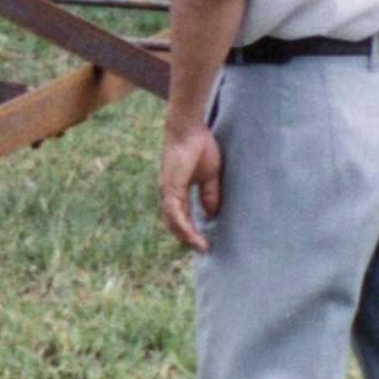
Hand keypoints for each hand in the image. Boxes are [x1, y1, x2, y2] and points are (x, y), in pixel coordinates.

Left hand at [159, 120, 223, 252]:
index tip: (205, 243)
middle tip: (204, 250)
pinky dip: (183, 227)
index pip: (181, 217)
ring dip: (187, 237)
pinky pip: (174, 213)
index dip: (191, 231)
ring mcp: (167, 191)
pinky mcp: (170, 187)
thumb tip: (211, 216)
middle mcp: (168, 193)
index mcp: (177, 191)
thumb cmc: (199, 147)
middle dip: (188, 239)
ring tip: (202, 247)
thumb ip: (209, 195)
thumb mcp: (210, 176)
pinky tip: (194, 237)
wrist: (189, 128)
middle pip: (175, 223)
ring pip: (173, 222)